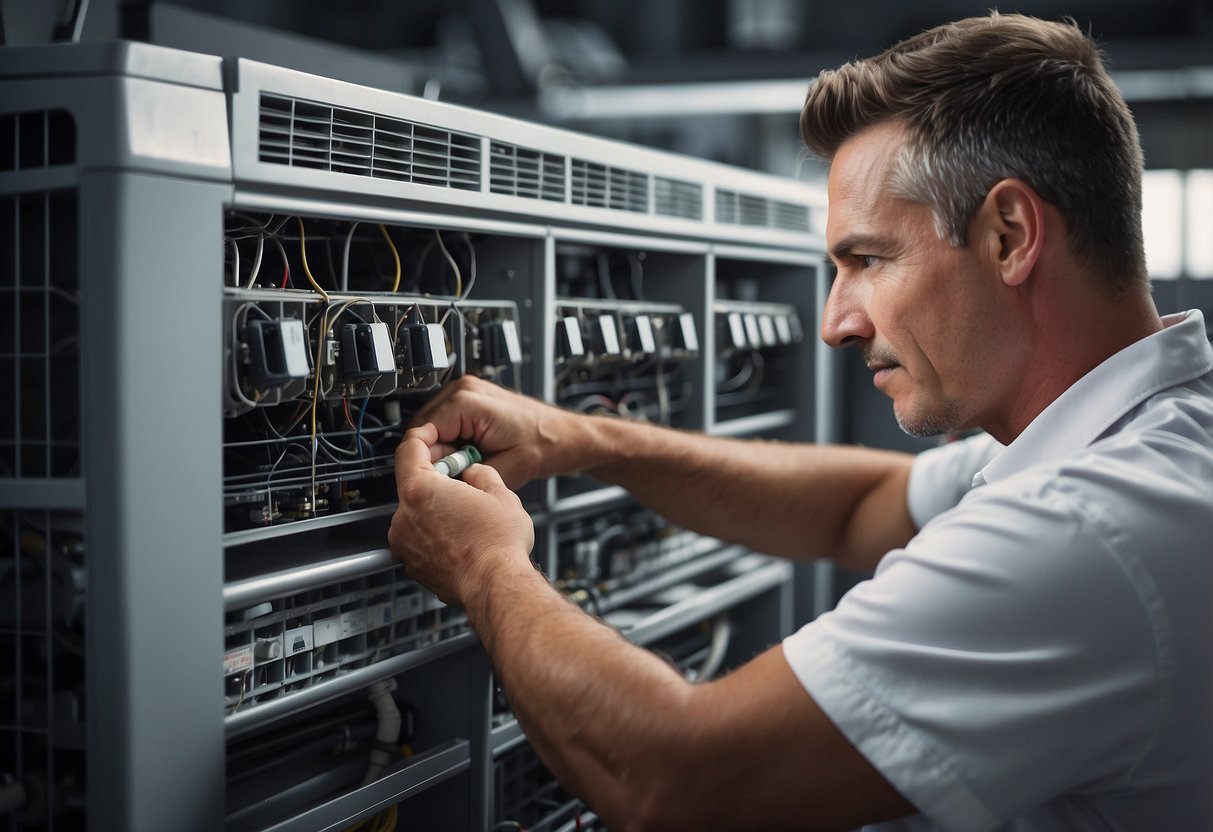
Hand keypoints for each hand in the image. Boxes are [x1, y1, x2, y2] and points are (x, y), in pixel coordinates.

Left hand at [389, 423, 534, 606]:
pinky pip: (417, 539)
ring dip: (434, 510)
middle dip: (435, 481)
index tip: (429, 437)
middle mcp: (404, 517)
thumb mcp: (499, 492)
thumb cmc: (497, 545)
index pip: (408, 450)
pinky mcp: (411, 565)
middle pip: (411, 484)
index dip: (421, 439)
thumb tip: (473, 473)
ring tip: (465, 518)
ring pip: (414, 514)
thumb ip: (479, 473)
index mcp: (420, 491)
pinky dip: (433, 535)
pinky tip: (459, 538)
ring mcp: (404, 544)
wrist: (496, 586)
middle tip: (462, 483)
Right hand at [409, 376, 584, 488]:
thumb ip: (466, 476)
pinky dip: (451, 441)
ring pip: (432, 427)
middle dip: (432, 454)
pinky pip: (445, 423)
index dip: (424, 459)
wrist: (565, 435)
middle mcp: (465, 389)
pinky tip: (468, 455)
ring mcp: (468, 391)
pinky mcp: (471, 399)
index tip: (432, 478)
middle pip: (423, 427)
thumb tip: (439, 485)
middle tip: (451, 476)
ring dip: (442, 448)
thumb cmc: (546, 444)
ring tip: (465, 465)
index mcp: (469, 401)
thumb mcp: (503, 470)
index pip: (421, 431)